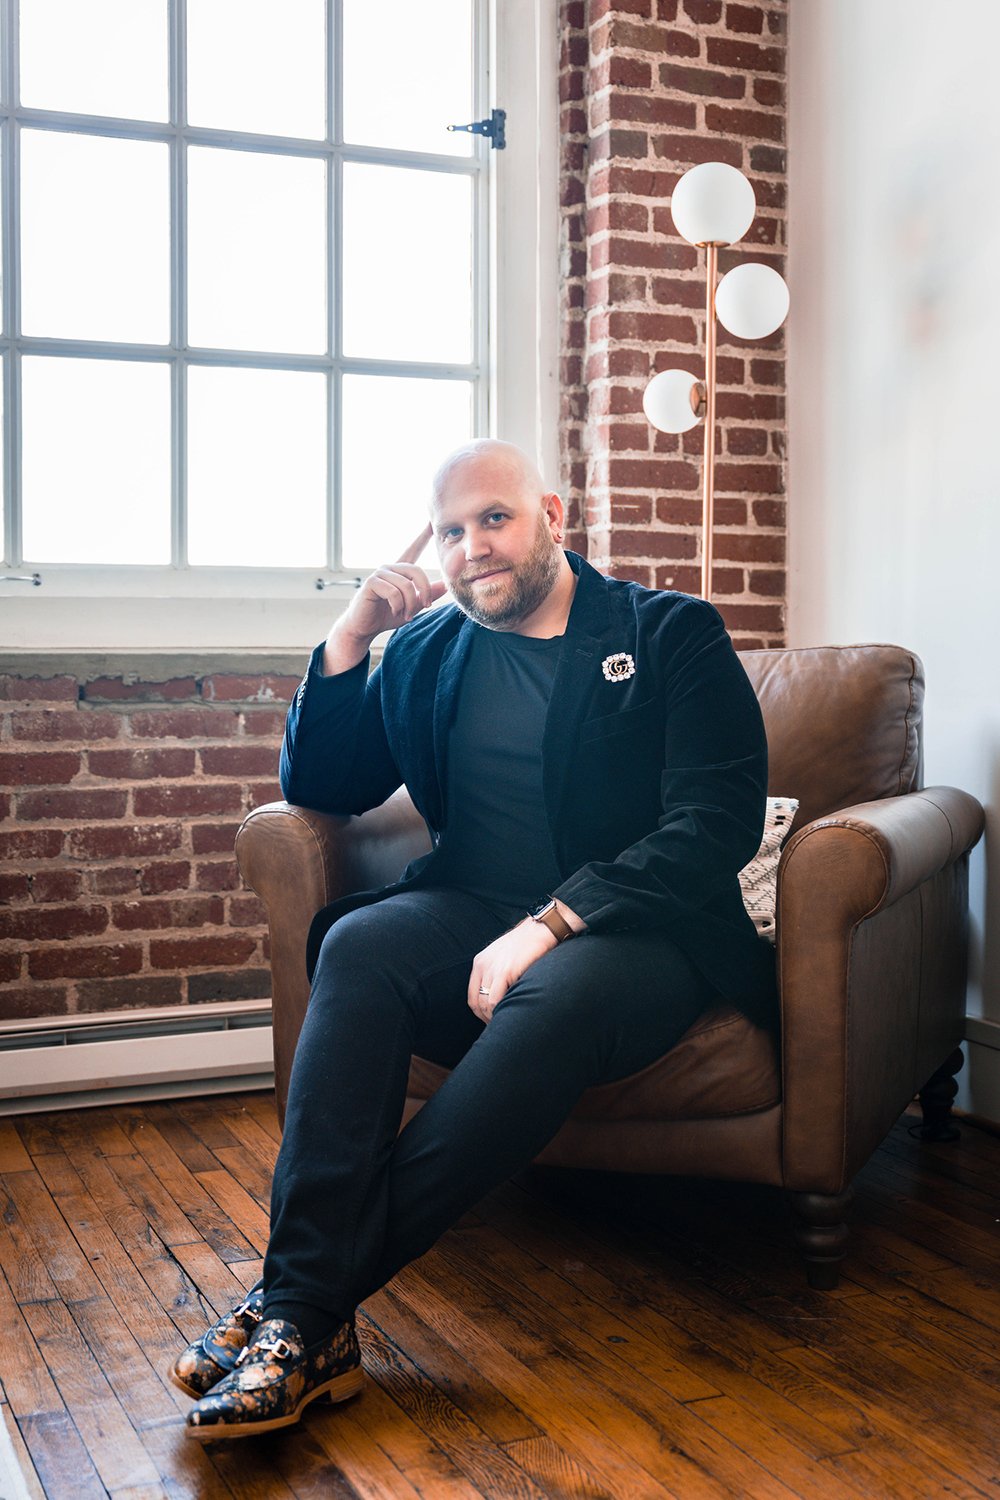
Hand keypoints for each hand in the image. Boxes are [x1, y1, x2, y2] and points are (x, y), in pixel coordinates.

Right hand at [323, 526, 446, 674]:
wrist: (364, 628)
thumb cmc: (385, 615)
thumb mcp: (412, 605)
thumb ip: (427, 594)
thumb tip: (446, 585)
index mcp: (400, 571)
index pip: (413, 549)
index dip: (423, 536)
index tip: (431, 522)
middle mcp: (389, 568)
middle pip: (417, 571)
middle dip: (425, 591)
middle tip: (425, 606)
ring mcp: (379, 573)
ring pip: (406, 585)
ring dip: (409, 604)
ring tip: (405, 614)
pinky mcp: (371, 582)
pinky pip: (394, 592)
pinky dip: (398, 605)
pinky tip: (395, 611)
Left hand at [468, 919, 557, 1022]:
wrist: (541, 929)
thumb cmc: (527, 944)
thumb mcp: (504, 956)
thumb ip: (497, 972)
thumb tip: (499, 996)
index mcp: (480, 962)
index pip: (472, 996)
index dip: (480, 1012)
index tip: (491, 1020)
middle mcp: (483, 965)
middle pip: (477, 1002)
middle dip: (486, 1018)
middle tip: (500, 1026)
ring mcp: (493, 969)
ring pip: (485, 1004)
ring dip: (494, 1018)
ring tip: (507, 1024)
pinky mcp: (505, 972)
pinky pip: (496, 1000)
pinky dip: (501, 1012)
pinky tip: (511, 1015)